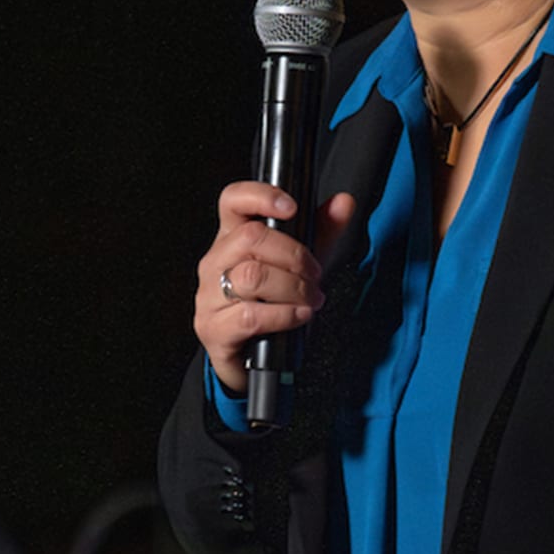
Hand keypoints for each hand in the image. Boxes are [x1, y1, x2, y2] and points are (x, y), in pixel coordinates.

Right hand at [194, 182, 354, 392]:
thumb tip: (344, 202)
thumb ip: (323, 232)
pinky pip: (250, 315)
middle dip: (295, 256)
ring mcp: (209, 294)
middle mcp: (215, 260)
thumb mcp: (301, 263)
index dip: (261, 196)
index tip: (292, 208)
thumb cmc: (273, 302)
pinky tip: (299, 315)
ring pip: (252, 275)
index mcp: (233, 236)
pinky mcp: (213, 328)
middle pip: (251, 237)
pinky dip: (284, 314)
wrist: (252, 357)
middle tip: (315, 275)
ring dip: (293, 288)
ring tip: (311, 299)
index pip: (233, 200)